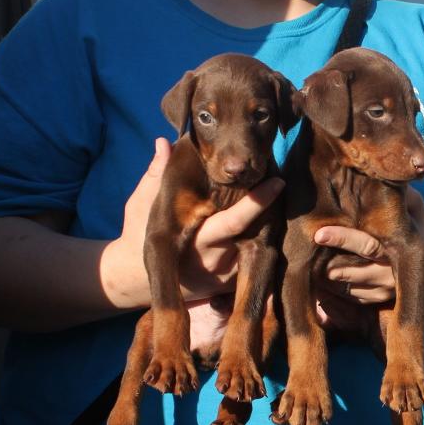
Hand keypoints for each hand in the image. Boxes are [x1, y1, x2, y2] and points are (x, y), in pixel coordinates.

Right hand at [103, 138, 284, 302]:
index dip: (258, 202)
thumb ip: (156, 175)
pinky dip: (265, 240)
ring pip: (260, 246)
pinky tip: (273, 218)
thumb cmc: (138, 234)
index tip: (278, 181)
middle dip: (274, 210)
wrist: (135, 278)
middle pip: (256, 233)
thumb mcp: (141, 205)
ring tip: (283, 195)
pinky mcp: (232, 281)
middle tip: (288, 182)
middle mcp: (217, 257)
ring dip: (273, 223)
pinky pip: (255, 261)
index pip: (234, 220)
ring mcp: (227, 273)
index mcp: (197, 237)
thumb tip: (165, 142)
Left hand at [312, 186, 423, 304]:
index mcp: (399, 246)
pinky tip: (316, 280)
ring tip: (306, 264)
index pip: (366, 245)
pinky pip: (349, 299)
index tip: (319, 234)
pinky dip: (331, 293)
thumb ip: (397, 194)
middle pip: (351, 273)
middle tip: (305, 255)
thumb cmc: (412, 220)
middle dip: (327, 266)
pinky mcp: (377, 301)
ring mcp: (384, 290)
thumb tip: (378, 175)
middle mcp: (391, 273)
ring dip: (324, 280)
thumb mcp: (413, 204)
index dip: (341, 239)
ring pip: (345, 289)